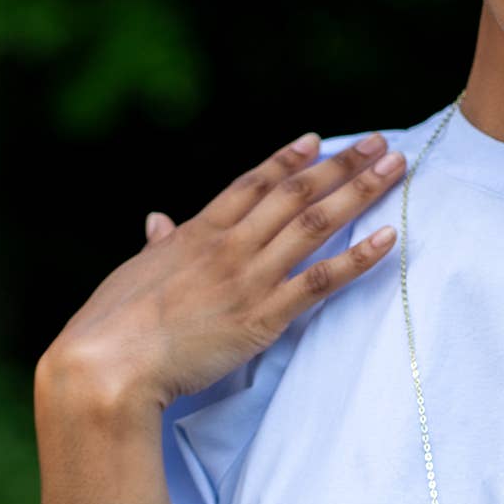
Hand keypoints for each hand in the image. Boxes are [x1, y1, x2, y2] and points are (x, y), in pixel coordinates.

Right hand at [39, 132, 405, 412]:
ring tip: (395, 169)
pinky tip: (388, 238)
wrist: (108, 363)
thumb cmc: (113, 324)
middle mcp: (230, 246)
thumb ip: (157, 245)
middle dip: (341, 165)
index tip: (317, 140)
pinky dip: (358, 259)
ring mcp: (250, 278)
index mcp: (197, 233)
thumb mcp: (135, 273)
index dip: (288, 160)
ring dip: (360, 192)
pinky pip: (320, 280)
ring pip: (315, 224)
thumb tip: (157, 220)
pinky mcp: (264, 316)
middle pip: (296, 193)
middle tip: (379, 142)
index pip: (252, 184)